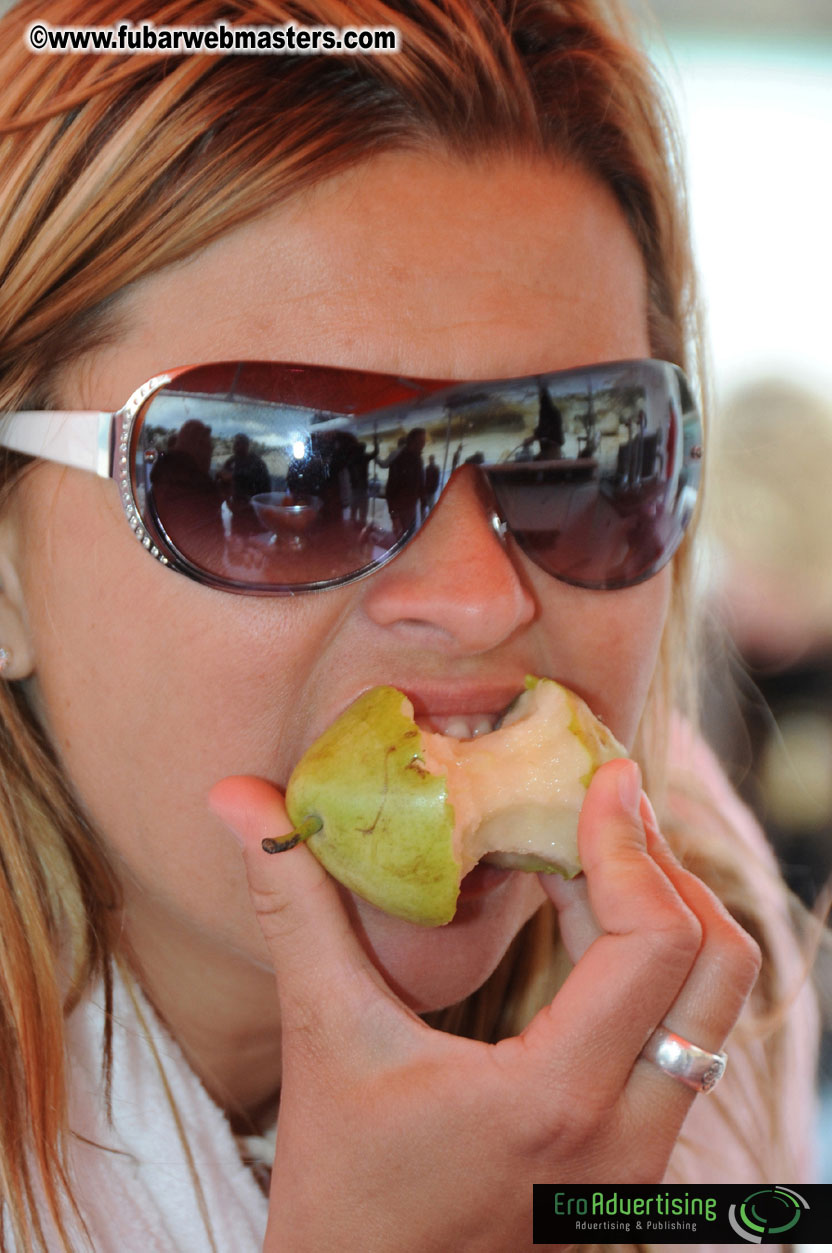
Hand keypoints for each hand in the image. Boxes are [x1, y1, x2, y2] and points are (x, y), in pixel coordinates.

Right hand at [209, 760, 760, 1252]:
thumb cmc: (340, 1189)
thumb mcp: (321, 1038)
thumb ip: (291, 907)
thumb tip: (236, 796)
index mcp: (558, 1099)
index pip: (655, 944)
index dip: (632, 845)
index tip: (601, 777)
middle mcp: (627, 1135)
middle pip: (719, 967)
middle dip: (665, 871)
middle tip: (600, 809)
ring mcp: (641, 1158)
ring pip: (711, 1006)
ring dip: (664, 914)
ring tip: (585, 854)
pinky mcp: (634, 1163)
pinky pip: (684, 1038)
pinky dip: (652, 965)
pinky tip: (581, 923)